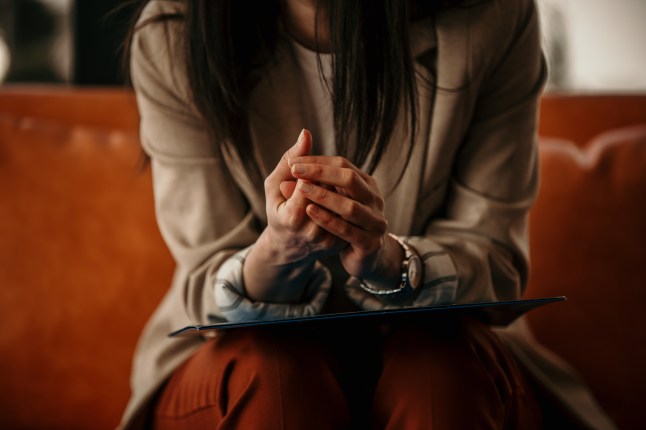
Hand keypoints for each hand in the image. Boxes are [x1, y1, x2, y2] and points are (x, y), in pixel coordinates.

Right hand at [262, 130, 345, 263]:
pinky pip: (348, 216)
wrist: (289, 246)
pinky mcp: (339, 242)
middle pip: (328, 193)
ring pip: (342, 204)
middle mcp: (312, 232)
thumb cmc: (278, 210)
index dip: (312, 170)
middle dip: (326, 178)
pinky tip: (339, 195)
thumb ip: (288, 160)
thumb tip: (306, 133)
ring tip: (328, 184)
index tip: (306, 166)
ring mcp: (328, 239)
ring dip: (338, 189)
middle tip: (319, 174)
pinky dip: (345, 201)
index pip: (310, 184)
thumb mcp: (274, 185)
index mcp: (292, 218)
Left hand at [289, 155, 402, 284]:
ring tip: (301, 188)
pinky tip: (309, 211)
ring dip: (324, 196)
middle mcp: (374, 199)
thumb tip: (299, 144)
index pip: (342, 164)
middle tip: (295, 170)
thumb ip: (314, 174)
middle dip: (320, 173)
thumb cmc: (340, 223)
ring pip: (350, 206)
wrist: (360, 258)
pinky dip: (328, 220)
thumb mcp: (328, 196)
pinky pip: (347, 230)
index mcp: (365, 183)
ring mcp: (375, 222)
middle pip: (350, 179)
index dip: (317, 162)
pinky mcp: (370, 243)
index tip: (293, 163)